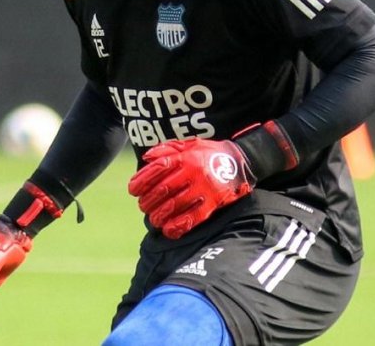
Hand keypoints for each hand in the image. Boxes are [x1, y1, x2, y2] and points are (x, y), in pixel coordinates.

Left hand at [128, 138, 254, 238]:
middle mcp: (194, 172)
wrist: (242, 160)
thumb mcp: (188, 144)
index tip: (132, 190)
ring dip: (160, 215)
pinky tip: (169, 230)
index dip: (142, 181)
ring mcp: (204, 188)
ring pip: (176, 205)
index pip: (158, 169)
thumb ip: (166, 149)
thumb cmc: (209, 153)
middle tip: (142, 206)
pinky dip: (179, 225)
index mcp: (185, 157)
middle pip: (164, 189)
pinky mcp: (214, 202)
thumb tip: (146, 158)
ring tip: (153, 220)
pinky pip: (194, 217)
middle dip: (149, 200)